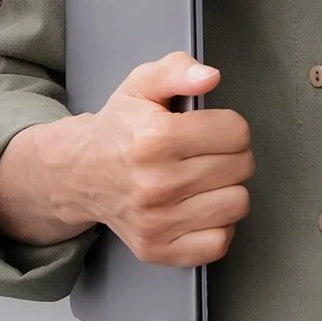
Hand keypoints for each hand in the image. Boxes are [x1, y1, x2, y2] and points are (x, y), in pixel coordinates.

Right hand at [0, 52, 253, 265]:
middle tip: (205, 153)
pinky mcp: (158, 250)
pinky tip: (198, 207)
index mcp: (155, 139)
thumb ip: (178, 70)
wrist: (81, 173)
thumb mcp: (143, 85)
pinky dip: (216, 225)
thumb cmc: (120, 129)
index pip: (236, 132)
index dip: (228, 126)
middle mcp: (155, 184)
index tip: (210, 128)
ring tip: (203, 179)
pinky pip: (219, 243)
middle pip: (240, 167)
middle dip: (230, 155)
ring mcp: (156, 222)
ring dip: (226, 189)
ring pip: (236, 204)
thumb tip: (209, 77)